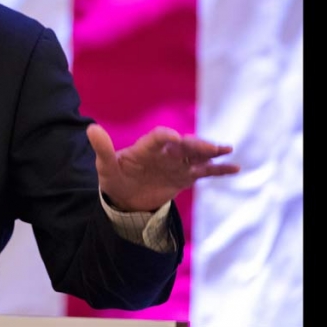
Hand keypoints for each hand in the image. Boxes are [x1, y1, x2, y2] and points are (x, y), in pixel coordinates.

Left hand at [87, 124, 239, 212]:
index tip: (174, 137)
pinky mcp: (185, 177)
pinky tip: (235, 168)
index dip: (165, 136)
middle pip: (183, 144)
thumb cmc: (114, 178)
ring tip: (226, 150)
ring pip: (196, 156)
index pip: (157, 138)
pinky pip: (204, 172)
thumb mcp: (106, 166)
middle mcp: (164, 153)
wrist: (125, 198)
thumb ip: (102, 148)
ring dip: (210, 152)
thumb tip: (91, 128)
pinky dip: (219, 170)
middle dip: (196, 144)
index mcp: (145, 148)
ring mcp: (176, 164)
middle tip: (210, 146)